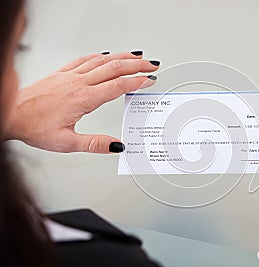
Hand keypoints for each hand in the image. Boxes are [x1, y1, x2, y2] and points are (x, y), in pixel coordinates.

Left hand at [6, 52, 159, 152]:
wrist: (10, 113)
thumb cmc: (34, 127)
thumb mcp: (66, 143)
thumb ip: (95, 144)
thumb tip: (117, 145)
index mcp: (83, 98)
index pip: (117, 86)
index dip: (137, 81)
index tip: (150, 80)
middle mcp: (78, 83)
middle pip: (114, 68)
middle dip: (137, 65)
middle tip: (151, 65)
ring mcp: (70, 75)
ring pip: (102, 60)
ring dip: (122, 57)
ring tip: (136, 56)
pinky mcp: (62, 73)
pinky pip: (85, 59)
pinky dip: (100, 55)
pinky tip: (105, 55)